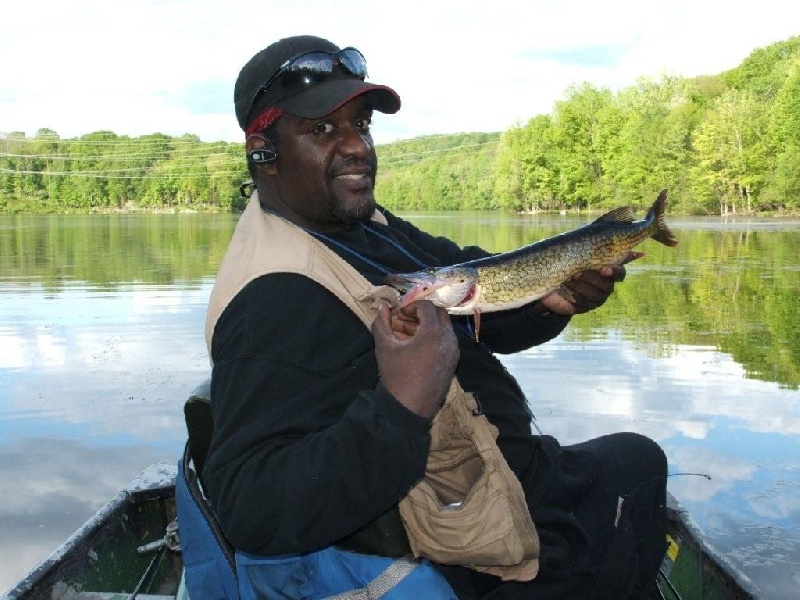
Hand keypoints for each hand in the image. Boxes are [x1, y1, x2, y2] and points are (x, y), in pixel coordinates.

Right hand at [372, 301, 458, 418]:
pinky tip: (413, 347)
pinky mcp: (452, 363)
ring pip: (442, 328)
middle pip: (438, 314)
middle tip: (402, 321)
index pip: (426, 306)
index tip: (396, 314)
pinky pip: (444, 341)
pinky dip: (431, 338)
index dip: (410, 306)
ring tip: (403, 335)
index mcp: (434, 333)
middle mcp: (449, 339)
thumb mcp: (384, 347)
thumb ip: (381, 324)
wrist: (409, 409)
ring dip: (425, 326)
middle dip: (420, 314)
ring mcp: (453, 352)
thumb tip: (382, 308)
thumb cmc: (396, 376)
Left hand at [537, 251, 641, 315]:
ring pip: (595, 295)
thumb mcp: (577, 253)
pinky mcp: (585, 307)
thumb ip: (593, 247)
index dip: (614, 272)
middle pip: (607, 285)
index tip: (603, 268)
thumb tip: (608, 231)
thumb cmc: (566, 263)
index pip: (619, 274)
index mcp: (608, 271)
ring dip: (580, 286)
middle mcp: (606, 286)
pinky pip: (584, 304)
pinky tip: (566, 289)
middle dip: (590, 278)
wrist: (548, 281)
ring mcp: (597, 298)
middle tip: (576, 272)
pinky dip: (574, 295)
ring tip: (568, 279)